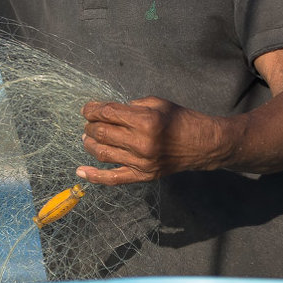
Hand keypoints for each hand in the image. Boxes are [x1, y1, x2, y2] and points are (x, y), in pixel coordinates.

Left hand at [76, 97, 226, 184]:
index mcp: (146, 120)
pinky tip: (80, 171)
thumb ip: (131, 106)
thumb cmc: (180, 120)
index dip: (92, 109)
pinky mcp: (143, 176)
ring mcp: (141, 162)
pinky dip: (94, 176)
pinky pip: (113, 178)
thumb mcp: (157, 103)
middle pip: (101, 132)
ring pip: (102, 153)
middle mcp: (142, 142)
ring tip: (87, 137)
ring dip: (89, 143)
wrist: (202, 144)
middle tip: (88, 122)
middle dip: (90, 125)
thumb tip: (107, 111)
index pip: (108, 113)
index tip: (87, 108)